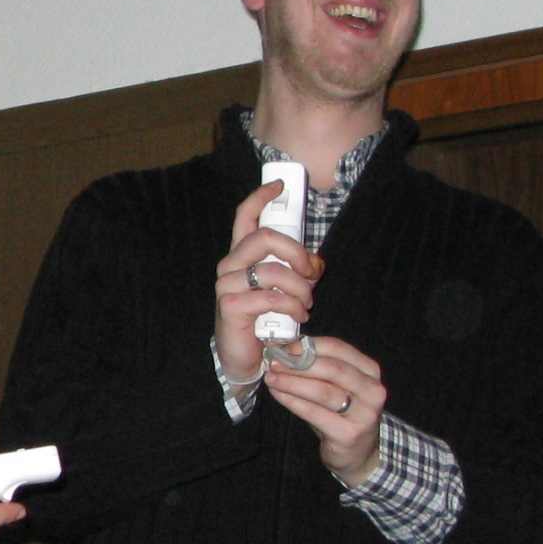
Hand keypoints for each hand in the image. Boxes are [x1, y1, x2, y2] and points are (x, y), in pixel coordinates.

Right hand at [214, 178, 316, 384]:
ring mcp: (227, 285)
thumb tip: (315, 262)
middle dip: (297, 252)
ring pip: (273, 270)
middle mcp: (230, 265)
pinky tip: (300, 316)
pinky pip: (270, 297)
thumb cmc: (265, 319)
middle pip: (264, 237)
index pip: (245, 216)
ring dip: (300, 287)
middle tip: (310, 272)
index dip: (261, 197)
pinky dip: (293, 307)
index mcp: (241, 255)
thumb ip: (299, 269)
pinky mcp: (231, 306)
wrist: (245, 357)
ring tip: (307, 303)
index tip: (279, 186)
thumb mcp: (286, 288)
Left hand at [260, 335, 384, 481]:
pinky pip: (314, 413)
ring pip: (323, 391)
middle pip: (332, 369)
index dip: (308, 345)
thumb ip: (320, 367)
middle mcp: (373, 390)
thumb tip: (287, 349)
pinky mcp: (348, 434)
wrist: (359, 453)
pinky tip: (278, 394)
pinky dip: (292, 401)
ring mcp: (364, 414)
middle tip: (274, 362)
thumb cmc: (342, 414)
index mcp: (371, 371)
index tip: (283, 347)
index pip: (338, 348)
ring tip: (271, 378)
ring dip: (292, 382)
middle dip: (298, 363)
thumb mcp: (339, 386)